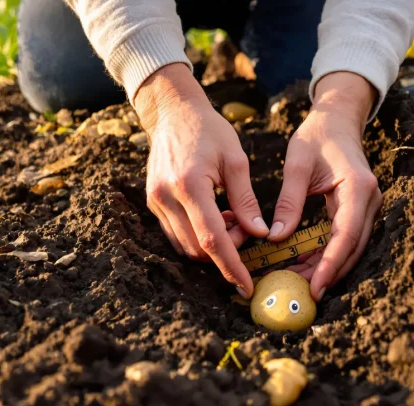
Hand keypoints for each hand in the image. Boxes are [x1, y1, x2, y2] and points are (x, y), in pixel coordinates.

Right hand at [135, 64, 268, 297]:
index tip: (247, 286)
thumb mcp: (236, 161)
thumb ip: (246, 201)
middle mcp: (166, 198)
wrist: (173, 112)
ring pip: (184, 246)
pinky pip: (175, 234)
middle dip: (225, 251)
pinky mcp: (153, 203)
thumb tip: (260, 234)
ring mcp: (155, 202)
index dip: (231, 266)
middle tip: (246, 229)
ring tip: (232, 219)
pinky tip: (216, 215)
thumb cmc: (209, 131)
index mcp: (189, 185)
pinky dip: (198, 235)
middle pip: (197, 249)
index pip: (211, 239)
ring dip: (211, 245)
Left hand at [270, 72, 382, 300]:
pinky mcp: (359, 209)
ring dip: (327, 266)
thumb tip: (277, 237)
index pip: (346, 235)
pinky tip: (305, 263)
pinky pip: (345, 238)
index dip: (330, 264)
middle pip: (352, 248)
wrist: (337, 120)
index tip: (315, 287)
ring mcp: (368, 206)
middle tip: (301, 292)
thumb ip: (289, 201)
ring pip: (350, 247)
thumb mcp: (296, 164)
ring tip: (298, 281)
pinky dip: (328, 253)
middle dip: (328, 272)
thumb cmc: (316, 136)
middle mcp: (370, 200)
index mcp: (358, 188)